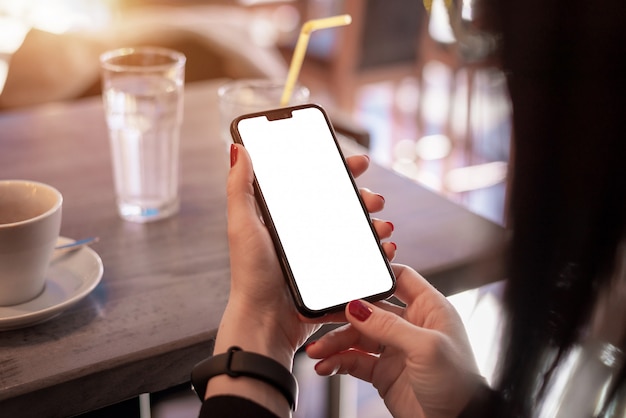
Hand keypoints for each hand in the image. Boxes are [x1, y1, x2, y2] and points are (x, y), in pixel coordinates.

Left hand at [206, 145, 395, 414]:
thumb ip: (240, 188)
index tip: (359, 163)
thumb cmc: (250, 275)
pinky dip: (376, 250)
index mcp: (284, 217)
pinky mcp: (332, 275)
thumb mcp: (243, 226)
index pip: (314, 184)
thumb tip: (239, 148)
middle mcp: (304, 232)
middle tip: (376, 199)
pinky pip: (360, 258)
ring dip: (374, 224)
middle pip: (341, 205)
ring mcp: (320, 254)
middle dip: (363, 197)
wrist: (265, 322)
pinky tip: (385, 248)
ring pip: (355, 230)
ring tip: (384, 227)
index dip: (338, 171)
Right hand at [306, 264, 482, 417]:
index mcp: (429, 309)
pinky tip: (326, 366)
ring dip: (335, 342)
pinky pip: (355, 361)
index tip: (347, 276)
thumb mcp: (425, 348)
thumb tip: (357, 306)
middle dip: (342, 312)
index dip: (375, 274)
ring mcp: (395, 349)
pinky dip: (338, 362)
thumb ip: (388, 326)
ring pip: (357, 336)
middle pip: (370, 309)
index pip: (400, 279)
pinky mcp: (383, 372)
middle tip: (316, 315)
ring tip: (317, 351)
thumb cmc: (458, 383)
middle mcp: (410, 325)